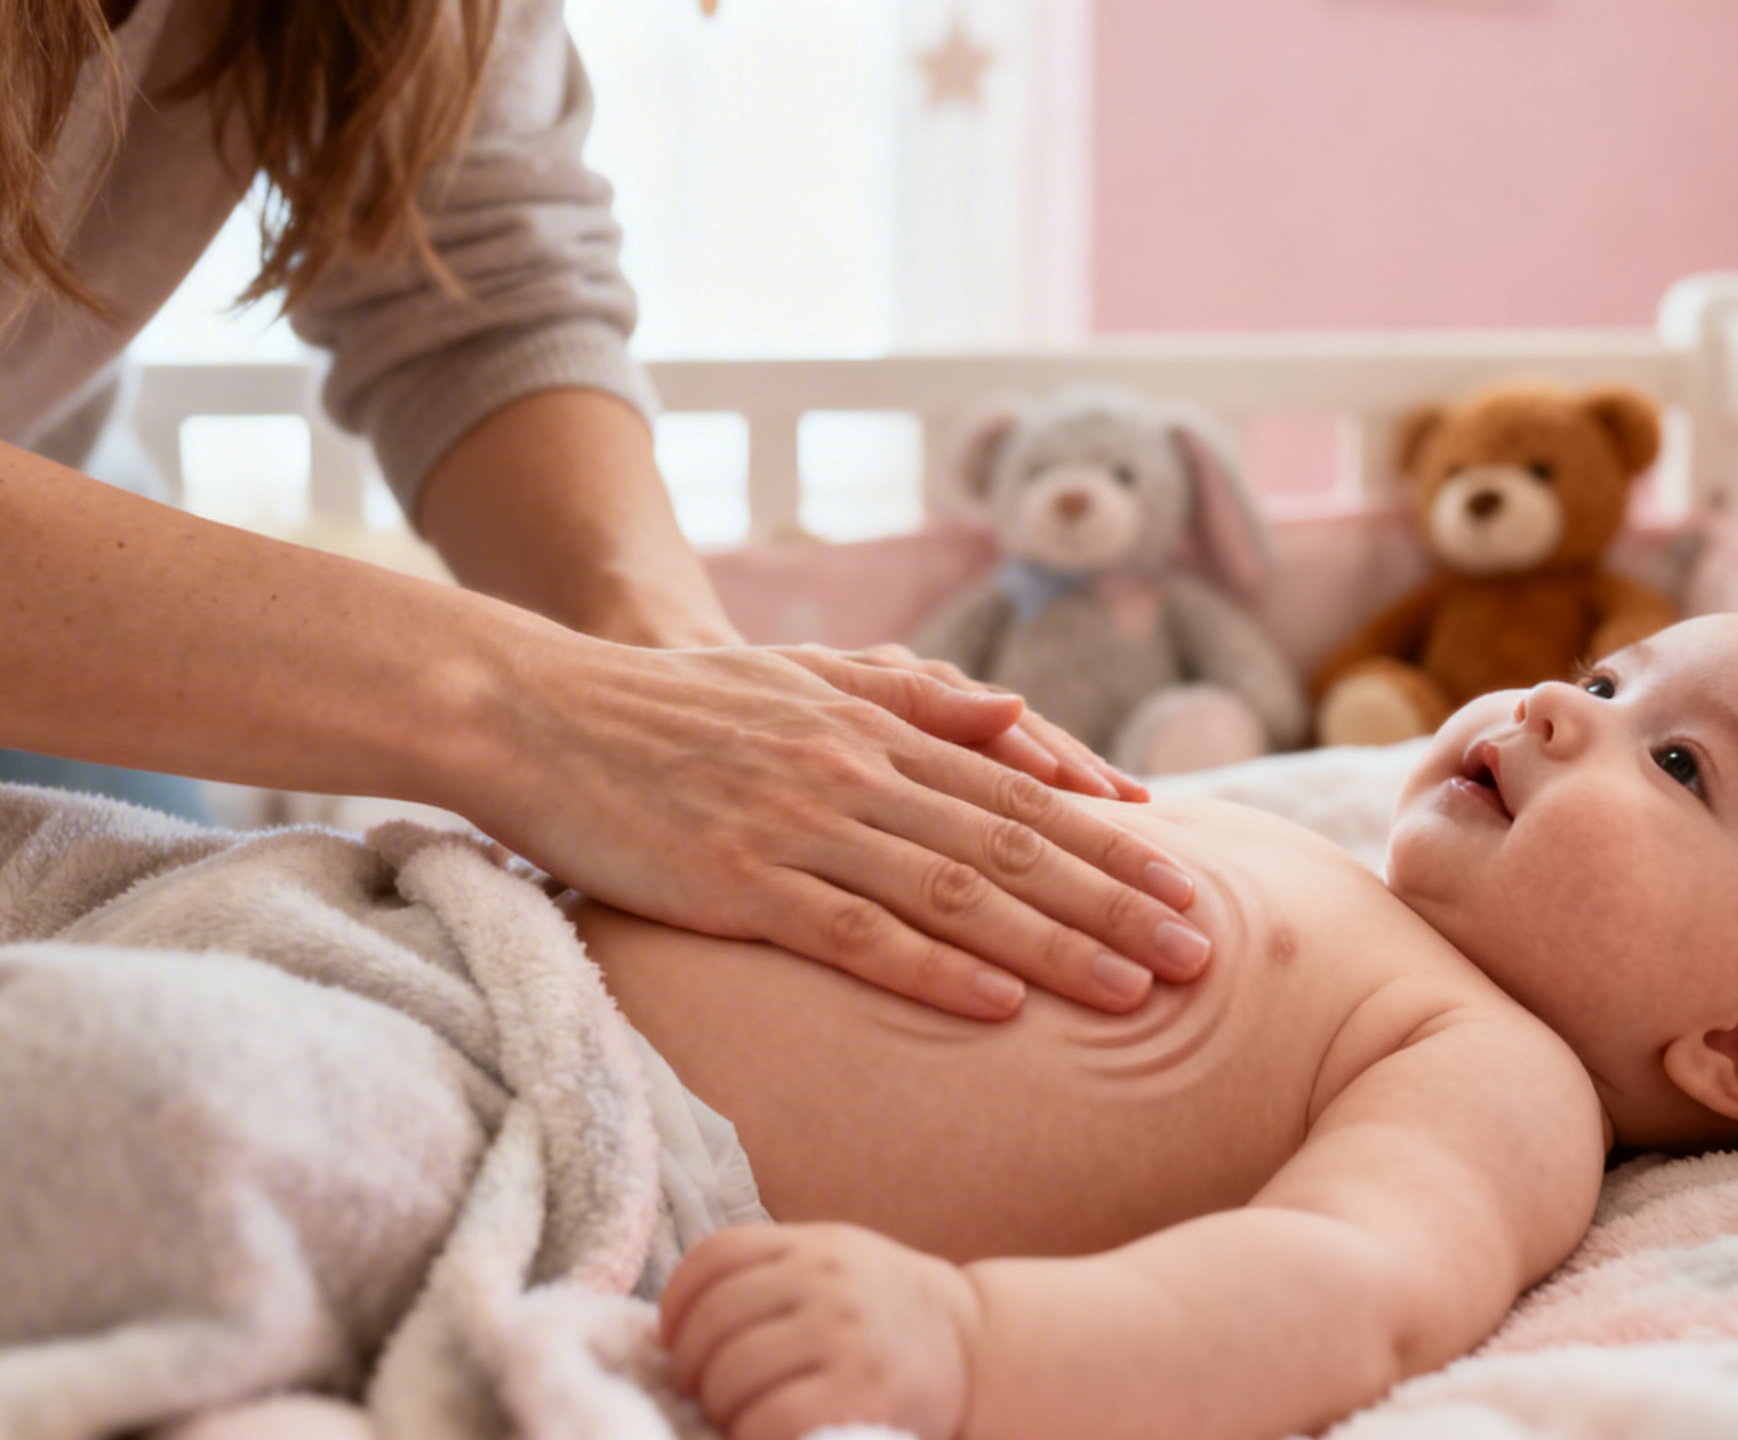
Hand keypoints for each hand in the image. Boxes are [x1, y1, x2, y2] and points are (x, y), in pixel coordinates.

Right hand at [464, 630, 1209, 1018]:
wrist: (537, 710)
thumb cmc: (673, 707)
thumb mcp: (804, 675)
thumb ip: (914, 697)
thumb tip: (1025, 725)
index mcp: (874, 724)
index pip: (1018, 789)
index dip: (1110, 840)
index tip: (1188, 882)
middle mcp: (853, 769)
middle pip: (1010, 843)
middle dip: (1116, 899)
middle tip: (1200, 950)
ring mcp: (797, 824)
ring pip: (953, 891)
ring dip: (1053, 945)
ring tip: (1135, 990)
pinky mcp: (736, 879)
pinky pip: (852, 933)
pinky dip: (931, 970)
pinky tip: (998, 1007)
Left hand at [660, 1224, 977, 1439]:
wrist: (977, 1348)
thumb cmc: (888, 1314)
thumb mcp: (837, 1262)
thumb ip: (772, 1274)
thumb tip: (679, 1323)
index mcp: (814, 1246)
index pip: (715, 1258)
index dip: (676, 1302)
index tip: (672, 1338)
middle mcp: (826, 1282)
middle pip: (713, 1321)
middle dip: (691, 1366)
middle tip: (702, 1389)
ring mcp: (843, 1337)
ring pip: (731, 1372)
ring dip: (717, 1405)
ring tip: (734, 1413)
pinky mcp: (859, 1394)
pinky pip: (770, 1418)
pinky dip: (749, 1432)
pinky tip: (761, 1432)